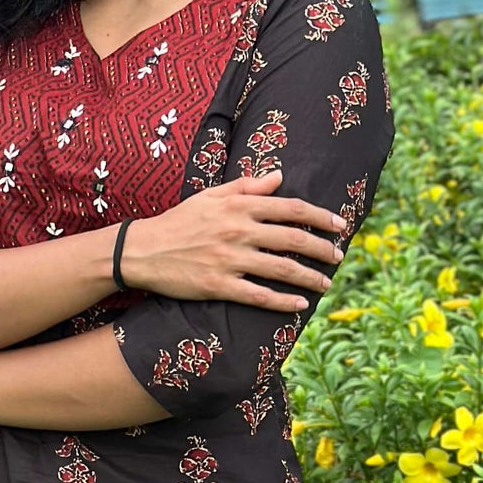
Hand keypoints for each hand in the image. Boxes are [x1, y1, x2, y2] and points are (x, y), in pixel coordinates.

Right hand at [119, 171, 346, 311]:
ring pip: (281, 268)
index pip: (291, 208)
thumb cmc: (179, 221)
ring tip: (326, 283)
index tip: (340, 225)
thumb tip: (279, 177)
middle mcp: (238, 231)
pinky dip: (282, 301)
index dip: (320, 217)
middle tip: (338, 256)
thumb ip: (247, 186)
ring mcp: (229, 259)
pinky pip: (258, 295)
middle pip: (292, 239)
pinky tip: (300, 304)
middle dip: (321, 248)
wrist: (142, 250)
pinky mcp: (219, 285)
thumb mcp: (211, 195)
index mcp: (239, 206)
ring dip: (309, 276)